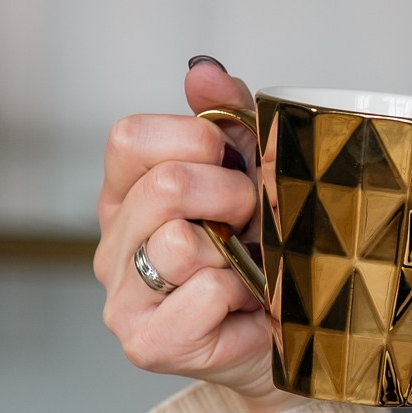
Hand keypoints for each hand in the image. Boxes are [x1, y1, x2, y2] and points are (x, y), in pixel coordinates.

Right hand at [96, 60, 285, 405]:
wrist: (298, 340)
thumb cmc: (272, 254)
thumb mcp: (256, 171)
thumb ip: (229, 116)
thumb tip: (201, 71)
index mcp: (127, 194)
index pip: (130, 138)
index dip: (195, 141)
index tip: (229, 165)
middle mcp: (113, 244)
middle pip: (165, 186)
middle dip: (234, 197)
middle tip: (254, 224)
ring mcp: (123, 296)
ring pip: (183, 243)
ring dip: (240, 252)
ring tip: (251, 270)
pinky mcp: (148, 342)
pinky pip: (207, 291)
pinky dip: (244, 296)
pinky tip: (246, 309)